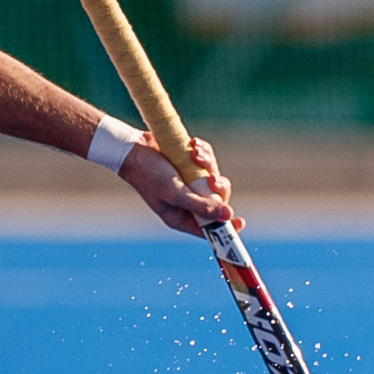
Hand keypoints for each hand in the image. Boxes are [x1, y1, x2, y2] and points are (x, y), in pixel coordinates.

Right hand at [121, 134, 239, 234]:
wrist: (133, 148)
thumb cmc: (148, 174)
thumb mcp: (175, 192)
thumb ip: (201, 205)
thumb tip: (228, 215)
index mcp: (181, 216)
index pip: (209, 228)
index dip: (227, 226)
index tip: (241, 221)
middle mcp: (187, 202)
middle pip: (217, 200)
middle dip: (217, 186)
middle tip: (210, 178)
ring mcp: (190, 183)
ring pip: (214, 177)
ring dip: (208, 163)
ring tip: (194, 153)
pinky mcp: (190, 166)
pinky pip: (208, 161)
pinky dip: (204, 152)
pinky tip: (193, 145)